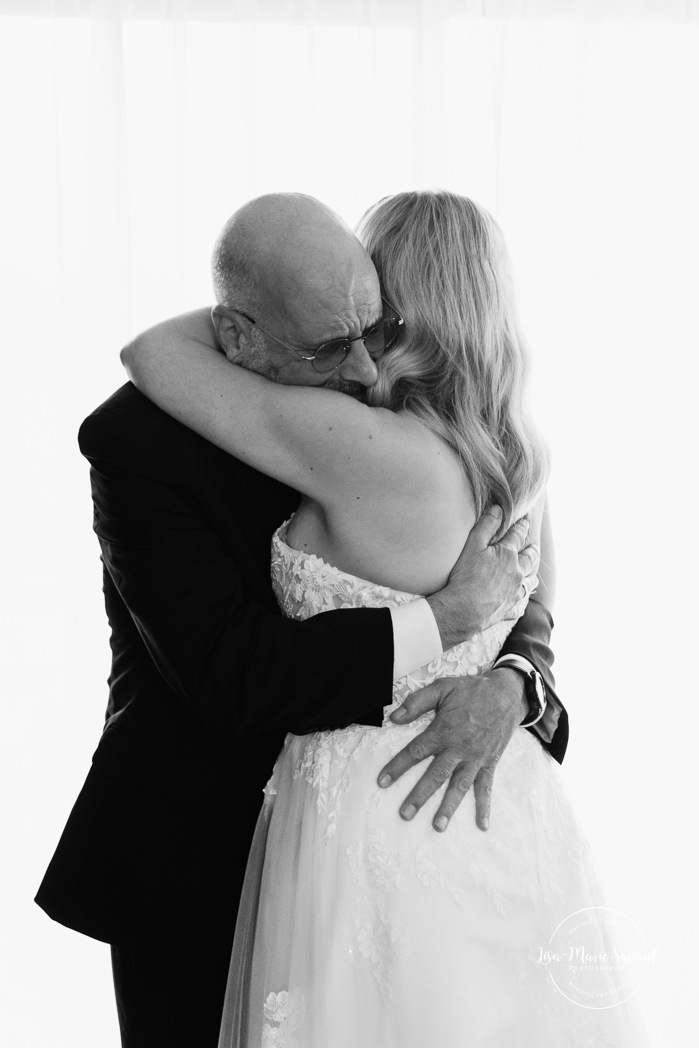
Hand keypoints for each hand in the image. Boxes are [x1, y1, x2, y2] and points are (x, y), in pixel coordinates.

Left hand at [377, 668, 526, 831]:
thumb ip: (417, 703)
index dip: (397, 767)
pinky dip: (484, 806)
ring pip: (459, 786)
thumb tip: (394, 717)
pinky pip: (486, 787)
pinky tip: (482, 824)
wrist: (506, 693)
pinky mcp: (489, 763)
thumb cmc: (471, 690)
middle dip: (419, 796)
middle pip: (435, 775)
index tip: (382, 782)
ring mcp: (475, 758)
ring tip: (438, 826)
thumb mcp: (442, 688)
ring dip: (448, 807)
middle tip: (405, 814)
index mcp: (443, 730)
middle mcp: (458, 748)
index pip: (415, 752)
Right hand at [426, 506, 538, 649]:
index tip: (526, 521)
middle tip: (535, 547)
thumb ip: (487, 525)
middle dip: (532, 551)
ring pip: (529, 583)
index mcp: (508, 555)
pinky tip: (521, 602)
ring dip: (531, 577)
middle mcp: (517, 573)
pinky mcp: (510, 609)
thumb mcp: (473, 545)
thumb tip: (498, 509)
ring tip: (533, 576)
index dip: (521, 527)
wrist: (465, 609)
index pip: (517, 536)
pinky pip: (521, 605)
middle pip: (529, 559)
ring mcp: (515, 592)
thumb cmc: (466, 576)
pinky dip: (523, 602)